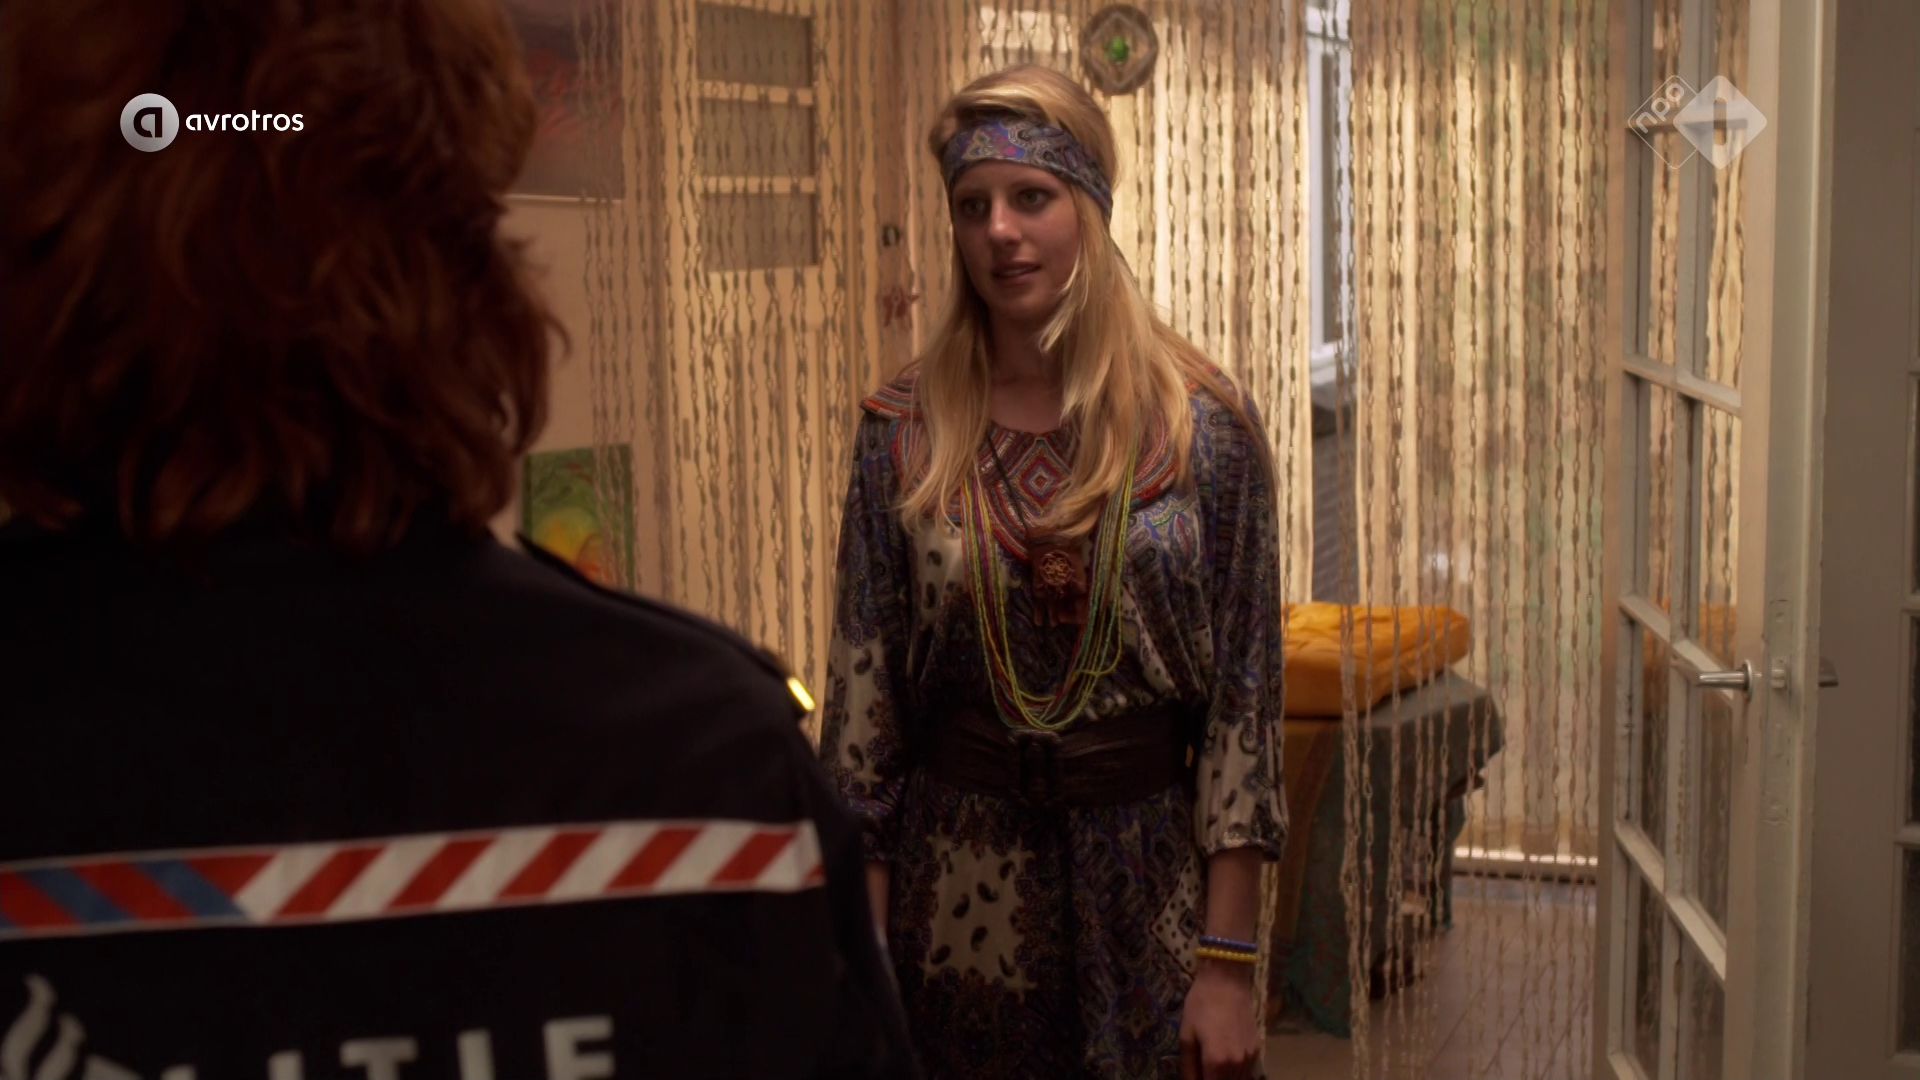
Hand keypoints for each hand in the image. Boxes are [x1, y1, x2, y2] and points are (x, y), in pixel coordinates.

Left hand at [1179, 962, 1261, 1079]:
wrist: (1227, 980)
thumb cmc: (1201, 1004)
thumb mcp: (1186, 1035)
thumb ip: (1188, 1066)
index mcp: (1216, 1063)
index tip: (1194, 1078)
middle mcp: (1237, 1065)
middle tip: (1201, 1071)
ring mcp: (1250, 1058)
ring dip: (1225, 1079)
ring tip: (1211, 1068)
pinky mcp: (1257, 1049)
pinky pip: (1247, 1072)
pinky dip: (1236, 1074)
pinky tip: (1225, 1064)